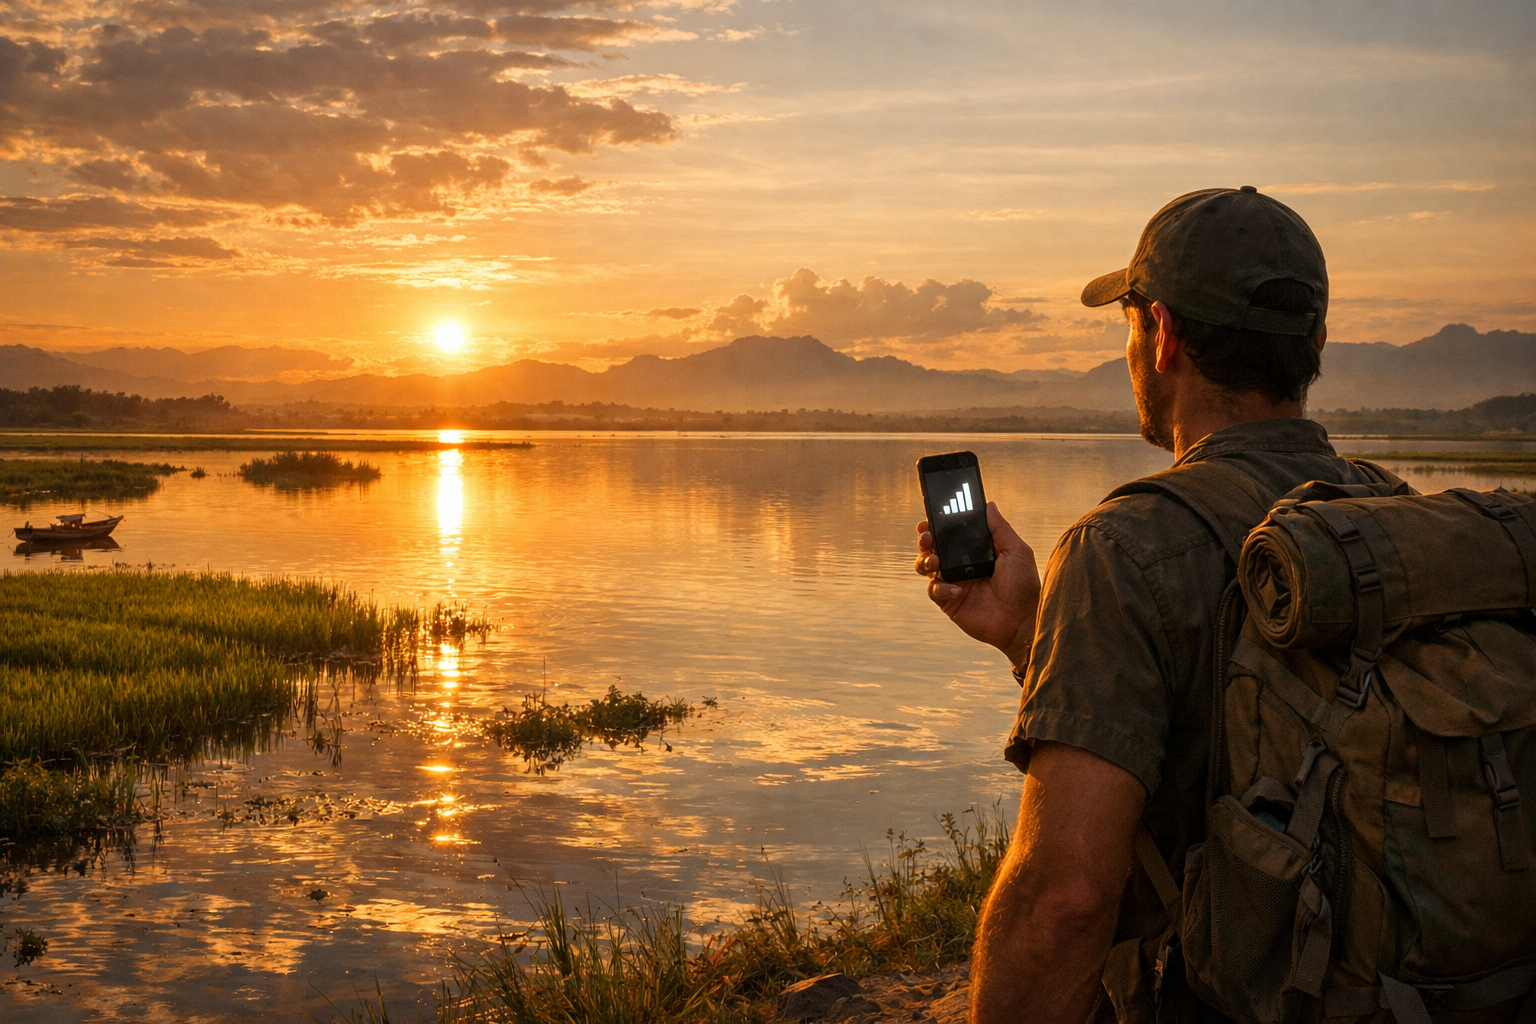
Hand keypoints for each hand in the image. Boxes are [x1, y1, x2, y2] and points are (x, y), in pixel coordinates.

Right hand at [914, 502, 1040, 669]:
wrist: (1022, 620)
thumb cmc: (1024, 586)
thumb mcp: (1016, 552)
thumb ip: (1001, 529)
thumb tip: (989, 505)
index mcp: (975, 551)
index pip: (952, 533)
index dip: (938, 524)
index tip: (930, 516)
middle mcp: (961, 565)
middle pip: (933, 547)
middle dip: (926, 539)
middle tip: (927, 536)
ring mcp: (954, 582)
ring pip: (926, 566)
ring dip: (924, 560)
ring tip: (934, 560)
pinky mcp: (949, 602)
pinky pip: (934, 590)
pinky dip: (941, 588)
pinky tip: (958, 589)